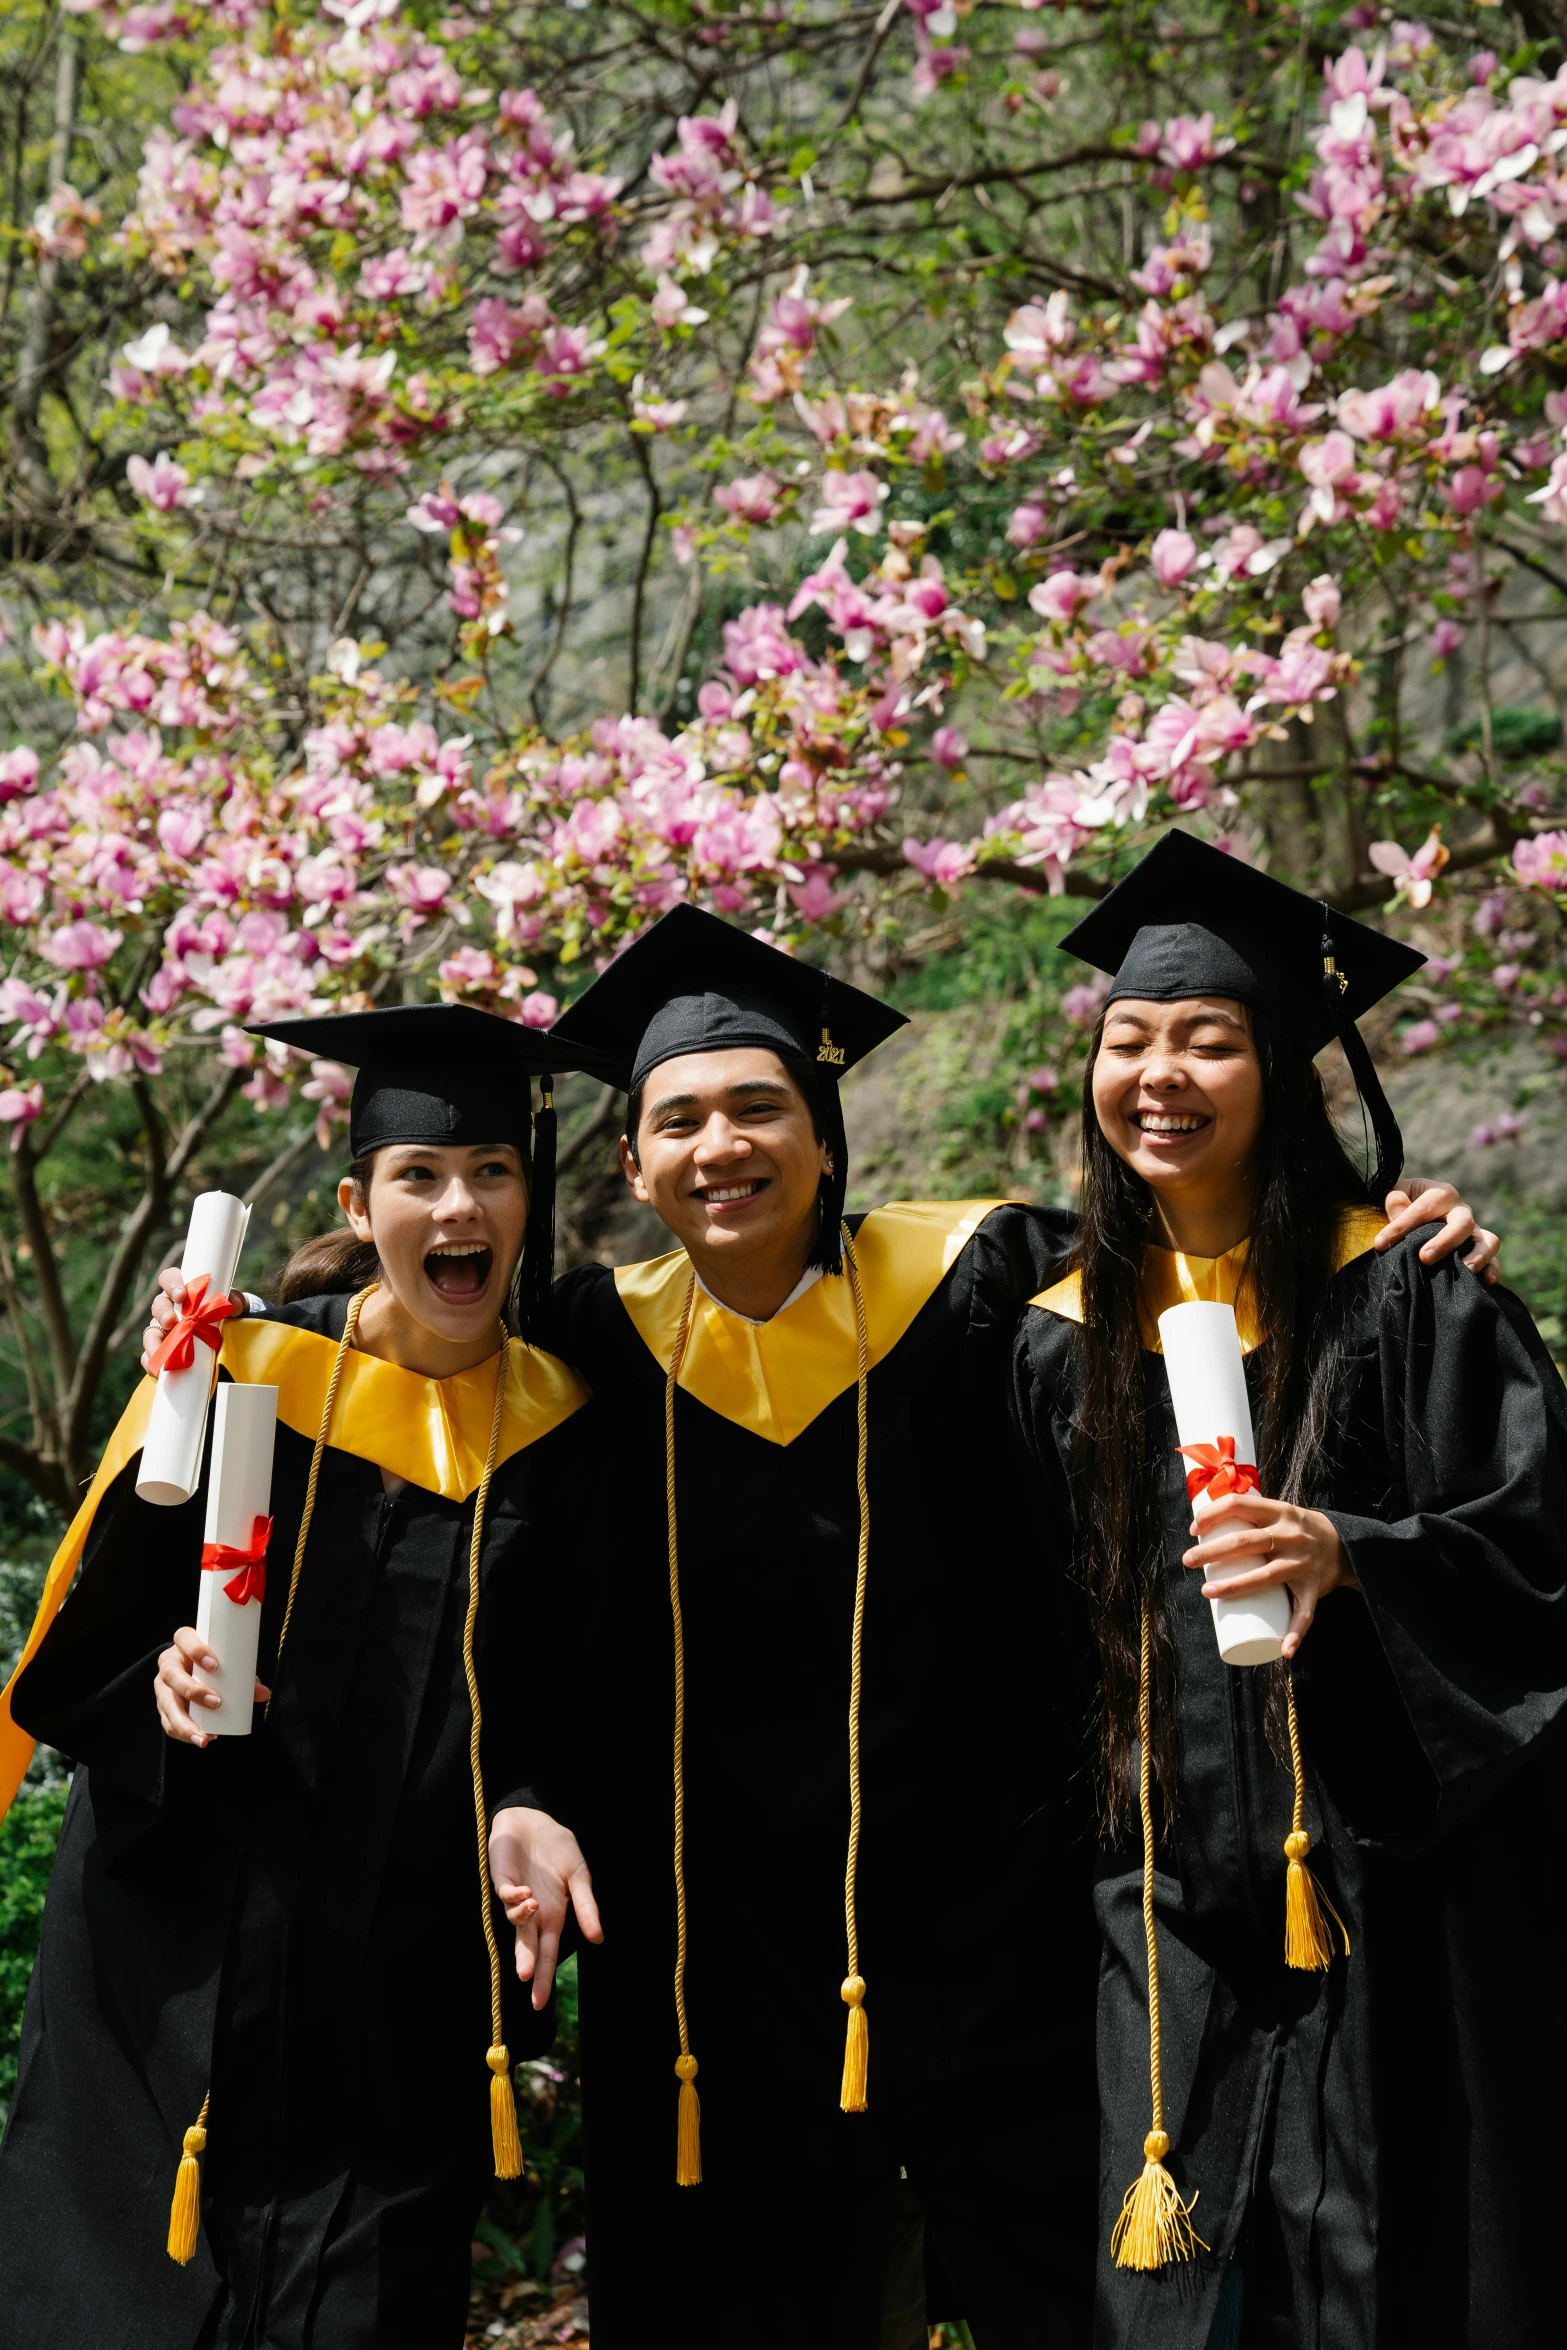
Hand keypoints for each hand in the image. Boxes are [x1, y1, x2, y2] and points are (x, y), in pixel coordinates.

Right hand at [141, 1267, 245, 1374]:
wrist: (228, 1331)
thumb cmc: (224, 1309)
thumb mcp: (232, 1301)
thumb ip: (234, 1300)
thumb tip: (234, 1305)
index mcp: (182, 1290)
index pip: (169, 1278)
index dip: (171, 1283)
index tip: (181, 1295)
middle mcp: (169, 1307)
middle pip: (158, 1305)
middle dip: (163, 1313)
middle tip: (171, 1323)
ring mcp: (163, 1329)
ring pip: (151, 1332)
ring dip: (153, 1341)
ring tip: (161, 1352)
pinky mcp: (163, 1349)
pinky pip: (151, 1356)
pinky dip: (152, 1362)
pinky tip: (157, 1370)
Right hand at [154, 1625, 269, 1745]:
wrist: (197, 1672)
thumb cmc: (216, 1664)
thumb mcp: (228, 1664)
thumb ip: (244, 1676)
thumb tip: (263, 1693)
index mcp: (183, 1645)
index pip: (183, 1638)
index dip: (195, 1650)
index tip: (215, 1666)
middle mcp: (169, 1663)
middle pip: (170, 1673)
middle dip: (192, 1690)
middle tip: (216, 1702)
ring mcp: (163, 1686)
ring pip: (166, 1703)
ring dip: (185, 1722)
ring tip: (205, 1735)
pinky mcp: (164, 1706)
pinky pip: (167, 1722)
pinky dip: (184, 1733)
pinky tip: (199, 1739)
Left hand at [488, 1805, 602, 2008]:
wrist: (535, 1818)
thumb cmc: (558, 1848)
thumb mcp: (579, 1876)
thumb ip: (586, 1906)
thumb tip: (597, 1939)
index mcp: (553, 1915)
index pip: (547, 1952)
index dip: (543, 1976)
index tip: (539, 2003)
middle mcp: (533, 1912)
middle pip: (528, 1946)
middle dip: (528, 1966)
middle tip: (528, 1985)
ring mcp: (516, 1896)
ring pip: (515, 1922)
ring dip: (523, 1920)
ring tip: (534, 1907)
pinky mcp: (502, 1879)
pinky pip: (505, 1895)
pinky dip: (514, 1898)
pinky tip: (526, 1893)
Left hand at [1182, 1490, 1354, 1659]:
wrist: (1346, 1545)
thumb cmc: (1298, 1529)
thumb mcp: (1279, 1512)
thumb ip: (1250, 1514)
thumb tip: (1205, 1521)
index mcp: (1279, 1512)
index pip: (1239, 1505)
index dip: (1212, 1515)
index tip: (1194, 1530)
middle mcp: (1291, 1536)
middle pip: (1245, 1543)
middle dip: (1211, 1553)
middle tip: (1188, 1561)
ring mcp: (1302, 1563)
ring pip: (1265, 1577)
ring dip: (1234, 1587)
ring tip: (1207, 1592)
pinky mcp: (1314, 1588)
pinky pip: (1305, 1613)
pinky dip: (1295, 1633)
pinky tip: (1283, 1649)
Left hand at [1378, 1178, 1499, 1283]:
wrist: (1415, 1215)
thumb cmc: (1401, 1205)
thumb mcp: (1394, 1198)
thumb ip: (1395, 1203)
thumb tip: (1396, 1202)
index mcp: (1439, 1194)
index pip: (1422, 1209)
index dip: (1401, 1226)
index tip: (1380, 1244)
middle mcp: (1460, 1210)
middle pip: (1462, 1222)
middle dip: (1445, 1241)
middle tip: (1425, 1258)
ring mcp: (1473, 1231)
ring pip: (1487, 1239)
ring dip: (1478, 1255)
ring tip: (1464, 1269)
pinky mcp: (1479, 1248)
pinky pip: (1494, 1258)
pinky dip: (1492, 1268)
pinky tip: (1487, 1281)